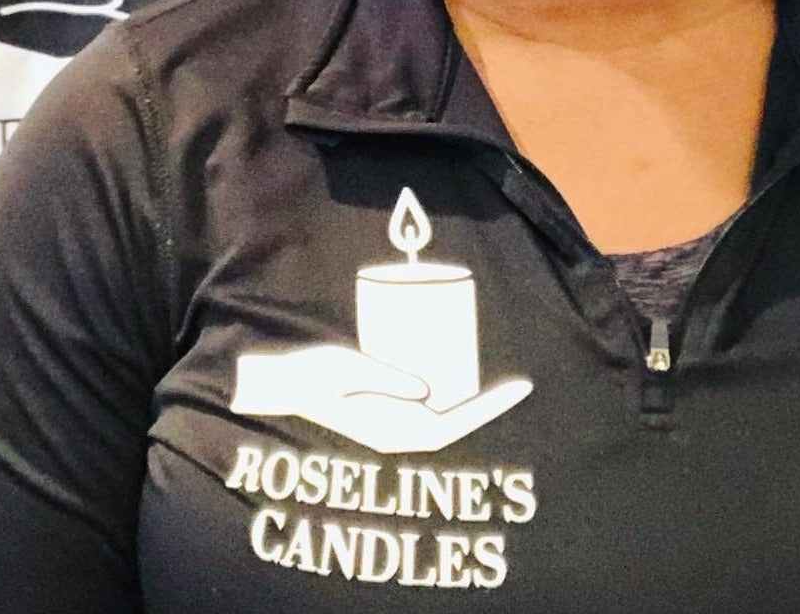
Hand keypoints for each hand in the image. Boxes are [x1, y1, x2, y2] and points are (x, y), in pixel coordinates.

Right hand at [231, 344, 532, 453]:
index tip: (516, 388)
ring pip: (442, 420)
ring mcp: (389, 424)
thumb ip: (387, 380)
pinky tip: (459, 382)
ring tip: (498, 386)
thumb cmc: (313, 372)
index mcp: (389, 428)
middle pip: (454, 425)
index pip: (450, 424)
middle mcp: (395, 432)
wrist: (280, 381)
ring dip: (470, 406)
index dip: (486, 409)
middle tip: (520, 385)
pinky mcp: (383, 411)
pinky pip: (425, 410)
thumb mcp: (351, 367)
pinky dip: (448, 399)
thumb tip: (429, 392)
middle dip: (488, 407)